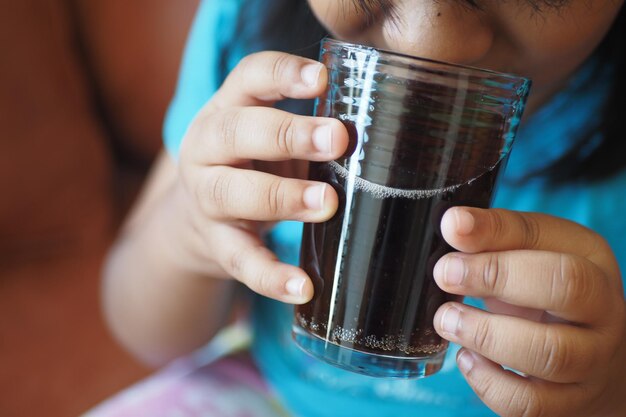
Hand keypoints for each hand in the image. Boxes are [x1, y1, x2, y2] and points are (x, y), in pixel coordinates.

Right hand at [175, 51, 347, 302]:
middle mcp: (206, 148)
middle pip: (235, 131)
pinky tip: (303, 287)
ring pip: (231, 193)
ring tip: (327, 202)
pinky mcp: (216, 243)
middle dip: (287, 134)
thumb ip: (310, 132)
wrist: (199, 217)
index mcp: (227, 109)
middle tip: (337, 139)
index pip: (248, 77)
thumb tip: (385, 133)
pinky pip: (239, 259)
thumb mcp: (272, 138)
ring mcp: (206, 198)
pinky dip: (270, 276)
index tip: (322, 78)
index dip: (282, 74)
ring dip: (281, 196)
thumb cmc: (254, 165)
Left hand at [433, 207, 625, 416]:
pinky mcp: (568, 404)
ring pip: (549, 353)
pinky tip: (467, 357)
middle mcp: (602, 313)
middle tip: (444, 275)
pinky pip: (528, 403)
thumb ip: (495, 235)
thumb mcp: (531, 253)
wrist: (588, 353)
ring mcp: (591, 364)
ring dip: (485, 334)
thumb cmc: (546, 292)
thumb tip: (453, 224)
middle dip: (494, 276)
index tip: (451, 229)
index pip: (546, 238)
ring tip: (447, 319)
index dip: (493, 235)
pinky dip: (487, 381)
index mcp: (590, 263)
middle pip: (564, 289)